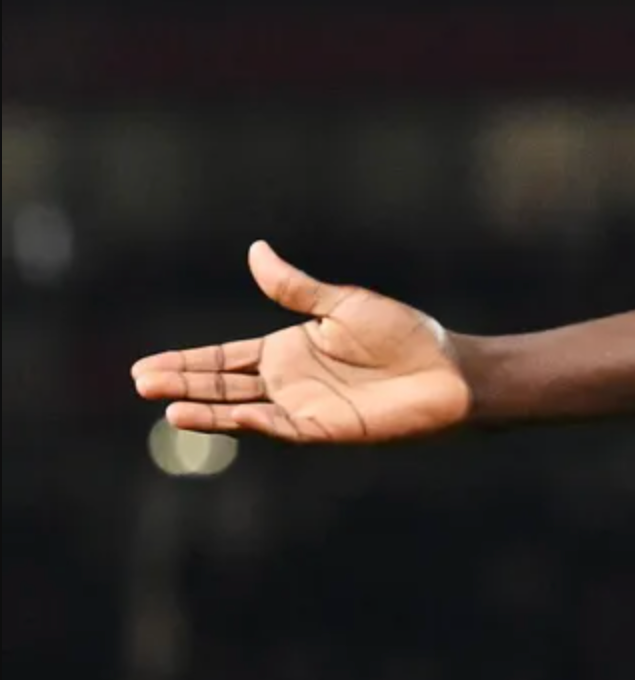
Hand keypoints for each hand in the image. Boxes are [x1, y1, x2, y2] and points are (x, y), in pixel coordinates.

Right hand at [131, 241, 470, 441]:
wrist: (450, 371)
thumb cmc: (406, 336)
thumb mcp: (344, 304)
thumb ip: (295, 288)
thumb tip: (255, 251)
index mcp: (290, 348)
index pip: (226, 358)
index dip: (187, 362)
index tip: (145, 367)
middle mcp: (289, 380)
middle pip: (224, 384)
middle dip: (182, 384)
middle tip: (139, 382)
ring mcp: (303, 406)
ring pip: (240, 408)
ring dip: (203, 408)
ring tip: (164, 405)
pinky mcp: (322, 428)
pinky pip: (275, 425)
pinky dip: (245, 421)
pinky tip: (217, 415)